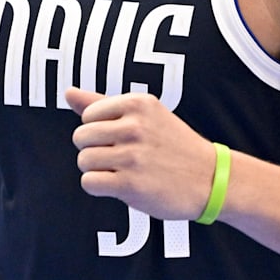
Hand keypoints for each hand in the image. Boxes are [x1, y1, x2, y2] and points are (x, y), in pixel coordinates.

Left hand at [65, 87, 218, 220]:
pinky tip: (119, 185)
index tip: (122, 139)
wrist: (211, 178)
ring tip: (121, 171)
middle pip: (81, 137)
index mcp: (137, 103)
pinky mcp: (130, 185)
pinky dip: (99, 187)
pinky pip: (89, 182)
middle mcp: (134, 126)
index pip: (87, 115)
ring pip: (83, 160)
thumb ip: (102, 103)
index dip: (99, 131)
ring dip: (97, 170)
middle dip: (94, 150)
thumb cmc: (172, 145)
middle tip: (120, 158)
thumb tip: (68, 92)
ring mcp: (132, 156)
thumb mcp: (145, 115)